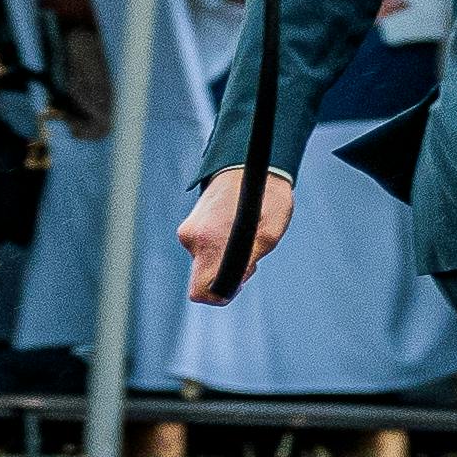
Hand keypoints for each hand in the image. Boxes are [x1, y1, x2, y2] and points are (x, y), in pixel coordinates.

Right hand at [178, 169, 292, 302]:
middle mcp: (191, 238)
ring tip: (246, 236)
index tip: (240, 280)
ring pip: (205, 263)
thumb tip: (233, 282)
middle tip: (251, 253)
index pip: (200, 291)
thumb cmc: (264, 196)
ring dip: (225, 259)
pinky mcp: (189, 226)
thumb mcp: (269, 234)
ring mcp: (187, 231)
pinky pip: (203, 249)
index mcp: (209, 241)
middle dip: (228, 274)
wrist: (247, 162)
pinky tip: (234, 230)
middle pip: (204, 277)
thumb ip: (249, 262)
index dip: (221, 294)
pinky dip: (219, 248)